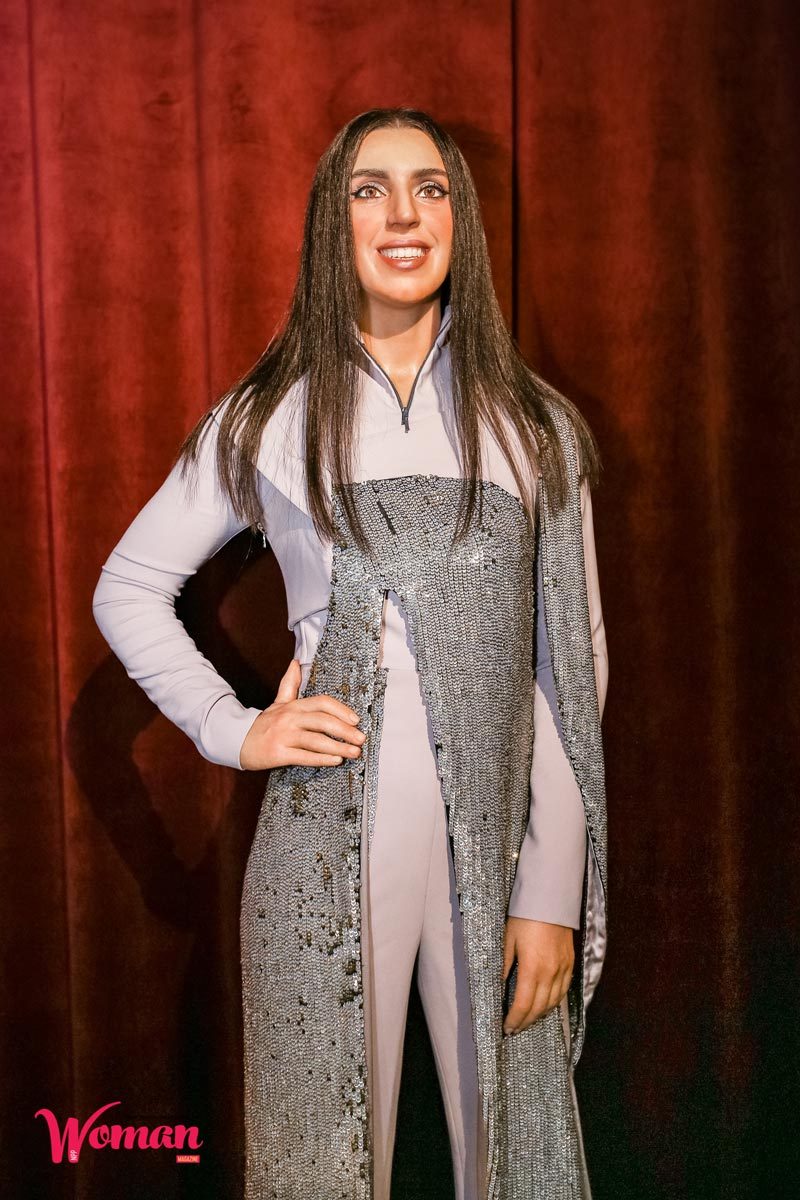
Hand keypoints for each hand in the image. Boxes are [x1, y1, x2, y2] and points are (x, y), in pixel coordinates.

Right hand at [239, 658, 365, 770]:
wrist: (236, 741)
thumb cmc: (263, 724)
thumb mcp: (277, 702)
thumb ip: (290, 684)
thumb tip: (296, 662)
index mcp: (293, 706)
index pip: (322, 702)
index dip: (341, 710)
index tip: (356, 720)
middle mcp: (289, 718)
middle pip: (322, 721)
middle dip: (345, 730)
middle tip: (361, 739)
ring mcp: (283, 736)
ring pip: (316, 740)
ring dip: (338, 747)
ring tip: (354, 753)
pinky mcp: (278, 753)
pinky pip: (304, 757)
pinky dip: (322, 759)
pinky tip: (336, 761)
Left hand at [501, 916, 574, 1035]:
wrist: (550, 900)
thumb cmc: (524, 918)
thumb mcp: (508, 940)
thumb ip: (505, 966)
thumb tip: (499, 987)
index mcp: (532, 969)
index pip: (524, 1005)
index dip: (515, 1019)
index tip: (507, 1027)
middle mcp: (551, 973)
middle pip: (540, 1008)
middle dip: (526, 1021)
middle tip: (515, 1028)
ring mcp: (563, 969)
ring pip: (553, 1002)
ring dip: (540, 1015)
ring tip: (528, 1020)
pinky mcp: (570, 963)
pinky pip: (563, 990)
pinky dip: (553, 1002)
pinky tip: (545, 1005)